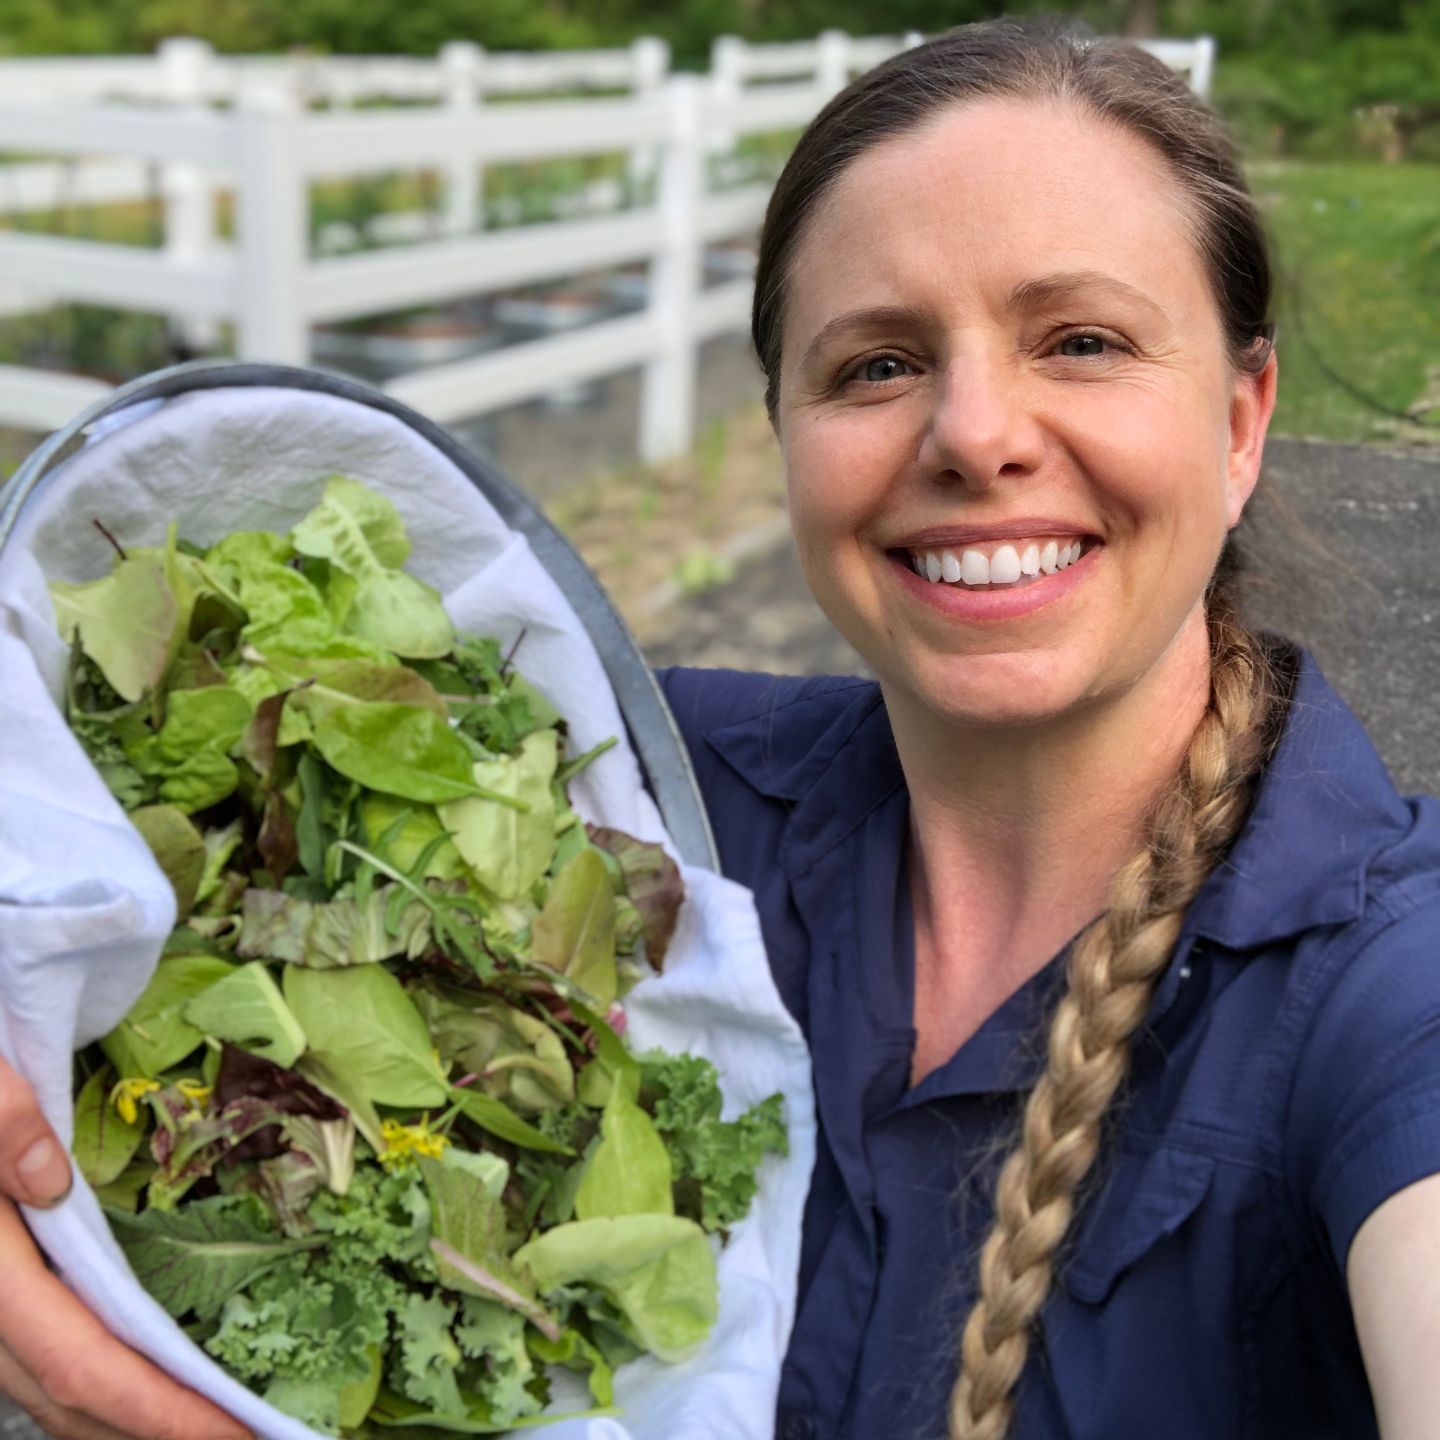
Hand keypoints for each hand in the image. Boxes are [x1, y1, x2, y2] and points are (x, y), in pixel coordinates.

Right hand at [0, 1056, 250, 1439]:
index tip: (233, 1432)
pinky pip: (56, 1370)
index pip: (82, 1365)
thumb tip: (49, 1183)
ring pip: (60, 1400)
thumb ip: (2, 1125)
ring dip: (139, 1424)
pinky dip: (111, 1395)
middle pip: (77, 1405)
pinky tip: (160, 1387)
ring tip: (221, 1425)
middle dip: (167, 1434)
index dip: (159, 1411)